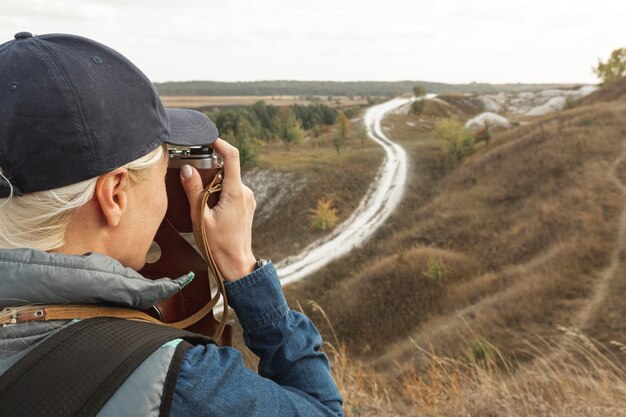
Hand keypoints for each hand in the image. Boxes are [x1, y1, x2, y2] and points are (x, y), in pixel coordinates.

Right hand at [180, 139, 256, 280]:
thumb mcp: (200, 217)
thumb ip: (194, 191)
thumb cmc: (218, 245)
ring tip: (202, 206)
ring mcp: (248, 199)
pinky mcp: (247, 206)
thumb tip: (187, 169)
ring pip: (228, 182)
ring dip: (214, 187)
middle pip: (227, 171)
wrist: (236, 265)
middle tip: (194, 185)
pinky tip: (210, 211)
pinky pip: (232, 192)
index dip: (221, 144)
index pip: (232, 157)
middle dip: (210, 174)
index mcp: (236, 192)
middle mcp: (246, 192)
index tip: (209, 139)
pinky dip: (219, 195)